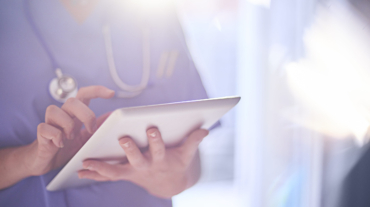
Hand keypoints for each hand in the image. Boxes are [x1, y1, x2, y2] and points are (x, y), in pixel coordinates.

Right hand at [23, 86, 114, 175]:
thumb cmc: (67, 148)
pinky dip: (55, 136)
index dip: (97, 90)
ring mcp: (50, 123)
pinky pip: (45, 127)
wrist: (48, 163)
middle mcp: (63, 115)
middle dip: (86, 114)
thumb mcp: (87, 138)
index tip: (111, 94)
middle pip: (72, 101)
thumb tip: (112, 115)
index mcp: (75, 114)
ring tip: (70, 138)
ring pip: (54, 110)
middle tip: (91, 130)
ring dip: (67, 124)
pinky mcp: (41, 134)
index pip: (84, 94)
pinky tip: (60, 144)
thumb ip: (97, 126)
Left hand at [78, 128, 208, 197]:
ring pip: (116, 171)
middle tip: (122, 138)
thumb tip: (205, 129)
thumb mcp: (186, 155)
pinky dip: (95, 174)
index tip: (152, 128)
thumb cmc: (177, 164)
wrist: (168, 184)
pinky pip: (109, 176)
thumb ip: (193, 141)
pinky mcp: (125, 174)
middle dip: (130, 150)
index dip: (156, 140)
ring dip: (101, 168)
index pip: (159, 149)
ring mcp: (134, 172)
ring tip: (85, 162)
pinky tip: (80, 170)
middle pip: (137, 159)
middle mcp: (146, 167)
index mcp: (161, 160)